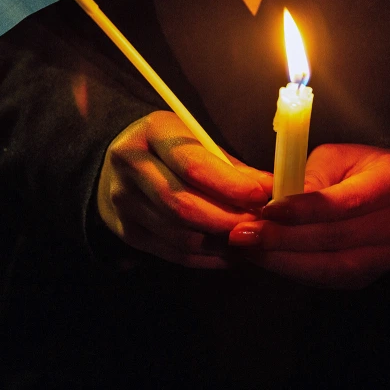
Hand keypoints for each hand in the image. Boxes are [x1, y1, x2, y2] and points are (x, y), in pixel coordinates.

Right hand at [97, 111, 272, 268]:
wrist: (121, 163)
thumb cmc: (170, 148)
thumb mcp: (197, 140)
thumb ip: (230, 166)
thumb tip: (268, 189)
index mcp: (152, 132)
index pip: (192, 165)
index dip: (231, 185)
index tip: (262, 195)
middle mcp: (130, 166)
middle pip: (183, 205)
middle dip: (228, 219)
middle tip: (260, 223)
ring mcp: (123, 202)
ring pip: (180, 235)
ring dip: (221, 242)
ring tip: (250, 238)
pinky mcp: (126, 231)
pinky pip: (174, 253)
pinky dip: (208, 257)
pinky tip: (231, 252)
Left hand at [228, 144, 389, 288]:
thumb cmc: (357, 167)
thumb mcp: (334, 157)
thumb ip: (309, 179)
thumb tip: (277, 206)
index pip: (346, 202)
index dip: (304, 209)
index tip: (267, 210)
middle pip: (336, 239)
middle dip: (284, 239)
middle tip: (245, 234)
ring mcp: (387, 255)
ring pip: (331, 266)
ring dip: (284, 260)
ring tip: (249, 250)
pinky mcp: (369, 275)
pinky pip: (328, 278)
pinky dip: (293, 270)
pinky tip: (267, 259)